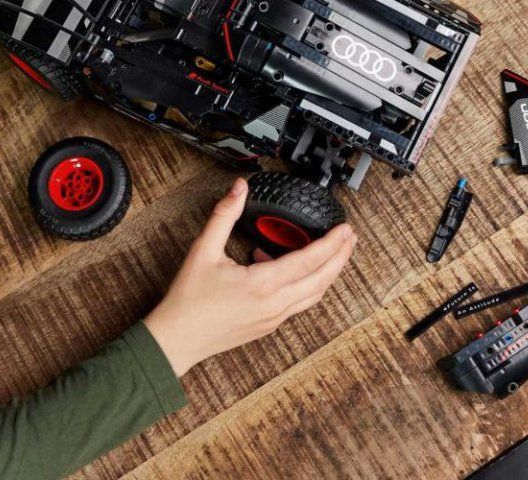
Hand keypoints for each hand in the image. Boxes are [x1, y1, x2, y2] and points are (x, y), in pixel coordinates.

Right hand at [144, 178, 356, 376]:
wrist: (176, 340)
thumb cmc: (188, 299)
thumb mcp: (203, 250)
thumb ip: (224, 215)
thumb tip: (239, 188)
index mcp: (263, 284)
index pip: (310, 260)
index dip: (332, 243)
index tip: (345, 228)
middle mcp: (275, 304)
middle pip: (322, 280)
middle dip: (340, 257)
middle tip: (351, 237)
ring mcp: (274, 318)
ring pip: (314, 294)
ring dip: (329, 273)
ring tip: (335, 253)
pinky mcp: (269, 325)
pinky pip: (298, 302)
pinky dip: (306, 284)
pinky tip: (289, 268)